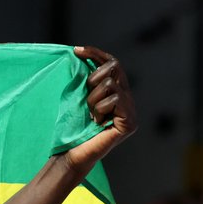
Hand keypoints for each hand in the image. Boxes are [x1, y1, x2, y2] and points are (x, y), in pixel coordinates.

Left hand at [64, 46, 136, 176]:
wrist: (70, 153)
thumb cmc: (71, 127)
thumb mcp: (78, 96)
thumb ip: (86, 78)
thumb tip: (78, 53)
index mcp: (116, 91)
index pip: (112, 63)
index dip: (96, 54)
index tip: (76, 50)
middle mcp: (127, 98)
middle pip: (114, 67)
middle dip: (92, 79)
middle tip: (85, 99)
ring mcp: (131, 110)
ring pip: (110, 84)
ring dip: (92, 100)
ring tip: (91, 116)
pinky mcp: (130, 122)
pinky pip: (114, 99)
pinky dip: (99, 109)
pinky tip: (97, 123)